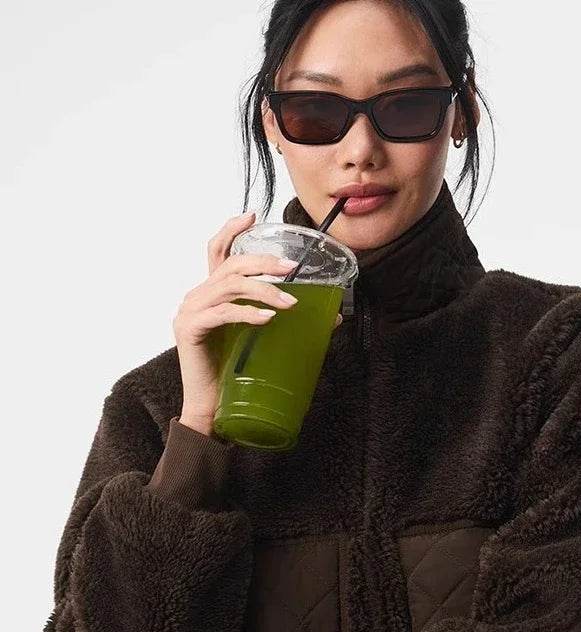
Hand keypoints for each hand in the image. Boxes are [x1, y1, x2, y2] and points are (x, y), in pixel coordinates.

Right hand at [174, 211, 343, 428]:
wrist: (211, 408)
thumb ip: (282, 321)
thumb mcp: (260, 339)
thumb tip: (332, 317)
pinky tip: (267, 318)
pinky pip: (221, 314)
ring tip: (289, 303)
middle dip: (265, 263)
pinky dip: (247, 313)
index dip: (231, 230)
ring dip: (264, 291)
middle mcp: (196, 297)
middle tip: (292, 269)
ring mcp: (190, 312)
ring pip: (229, 286)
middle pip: (231, 265)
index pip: (216, 251)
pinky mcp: (190, 330)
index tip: (252, 215)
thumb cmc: (234, 374)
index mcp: (210, 293)